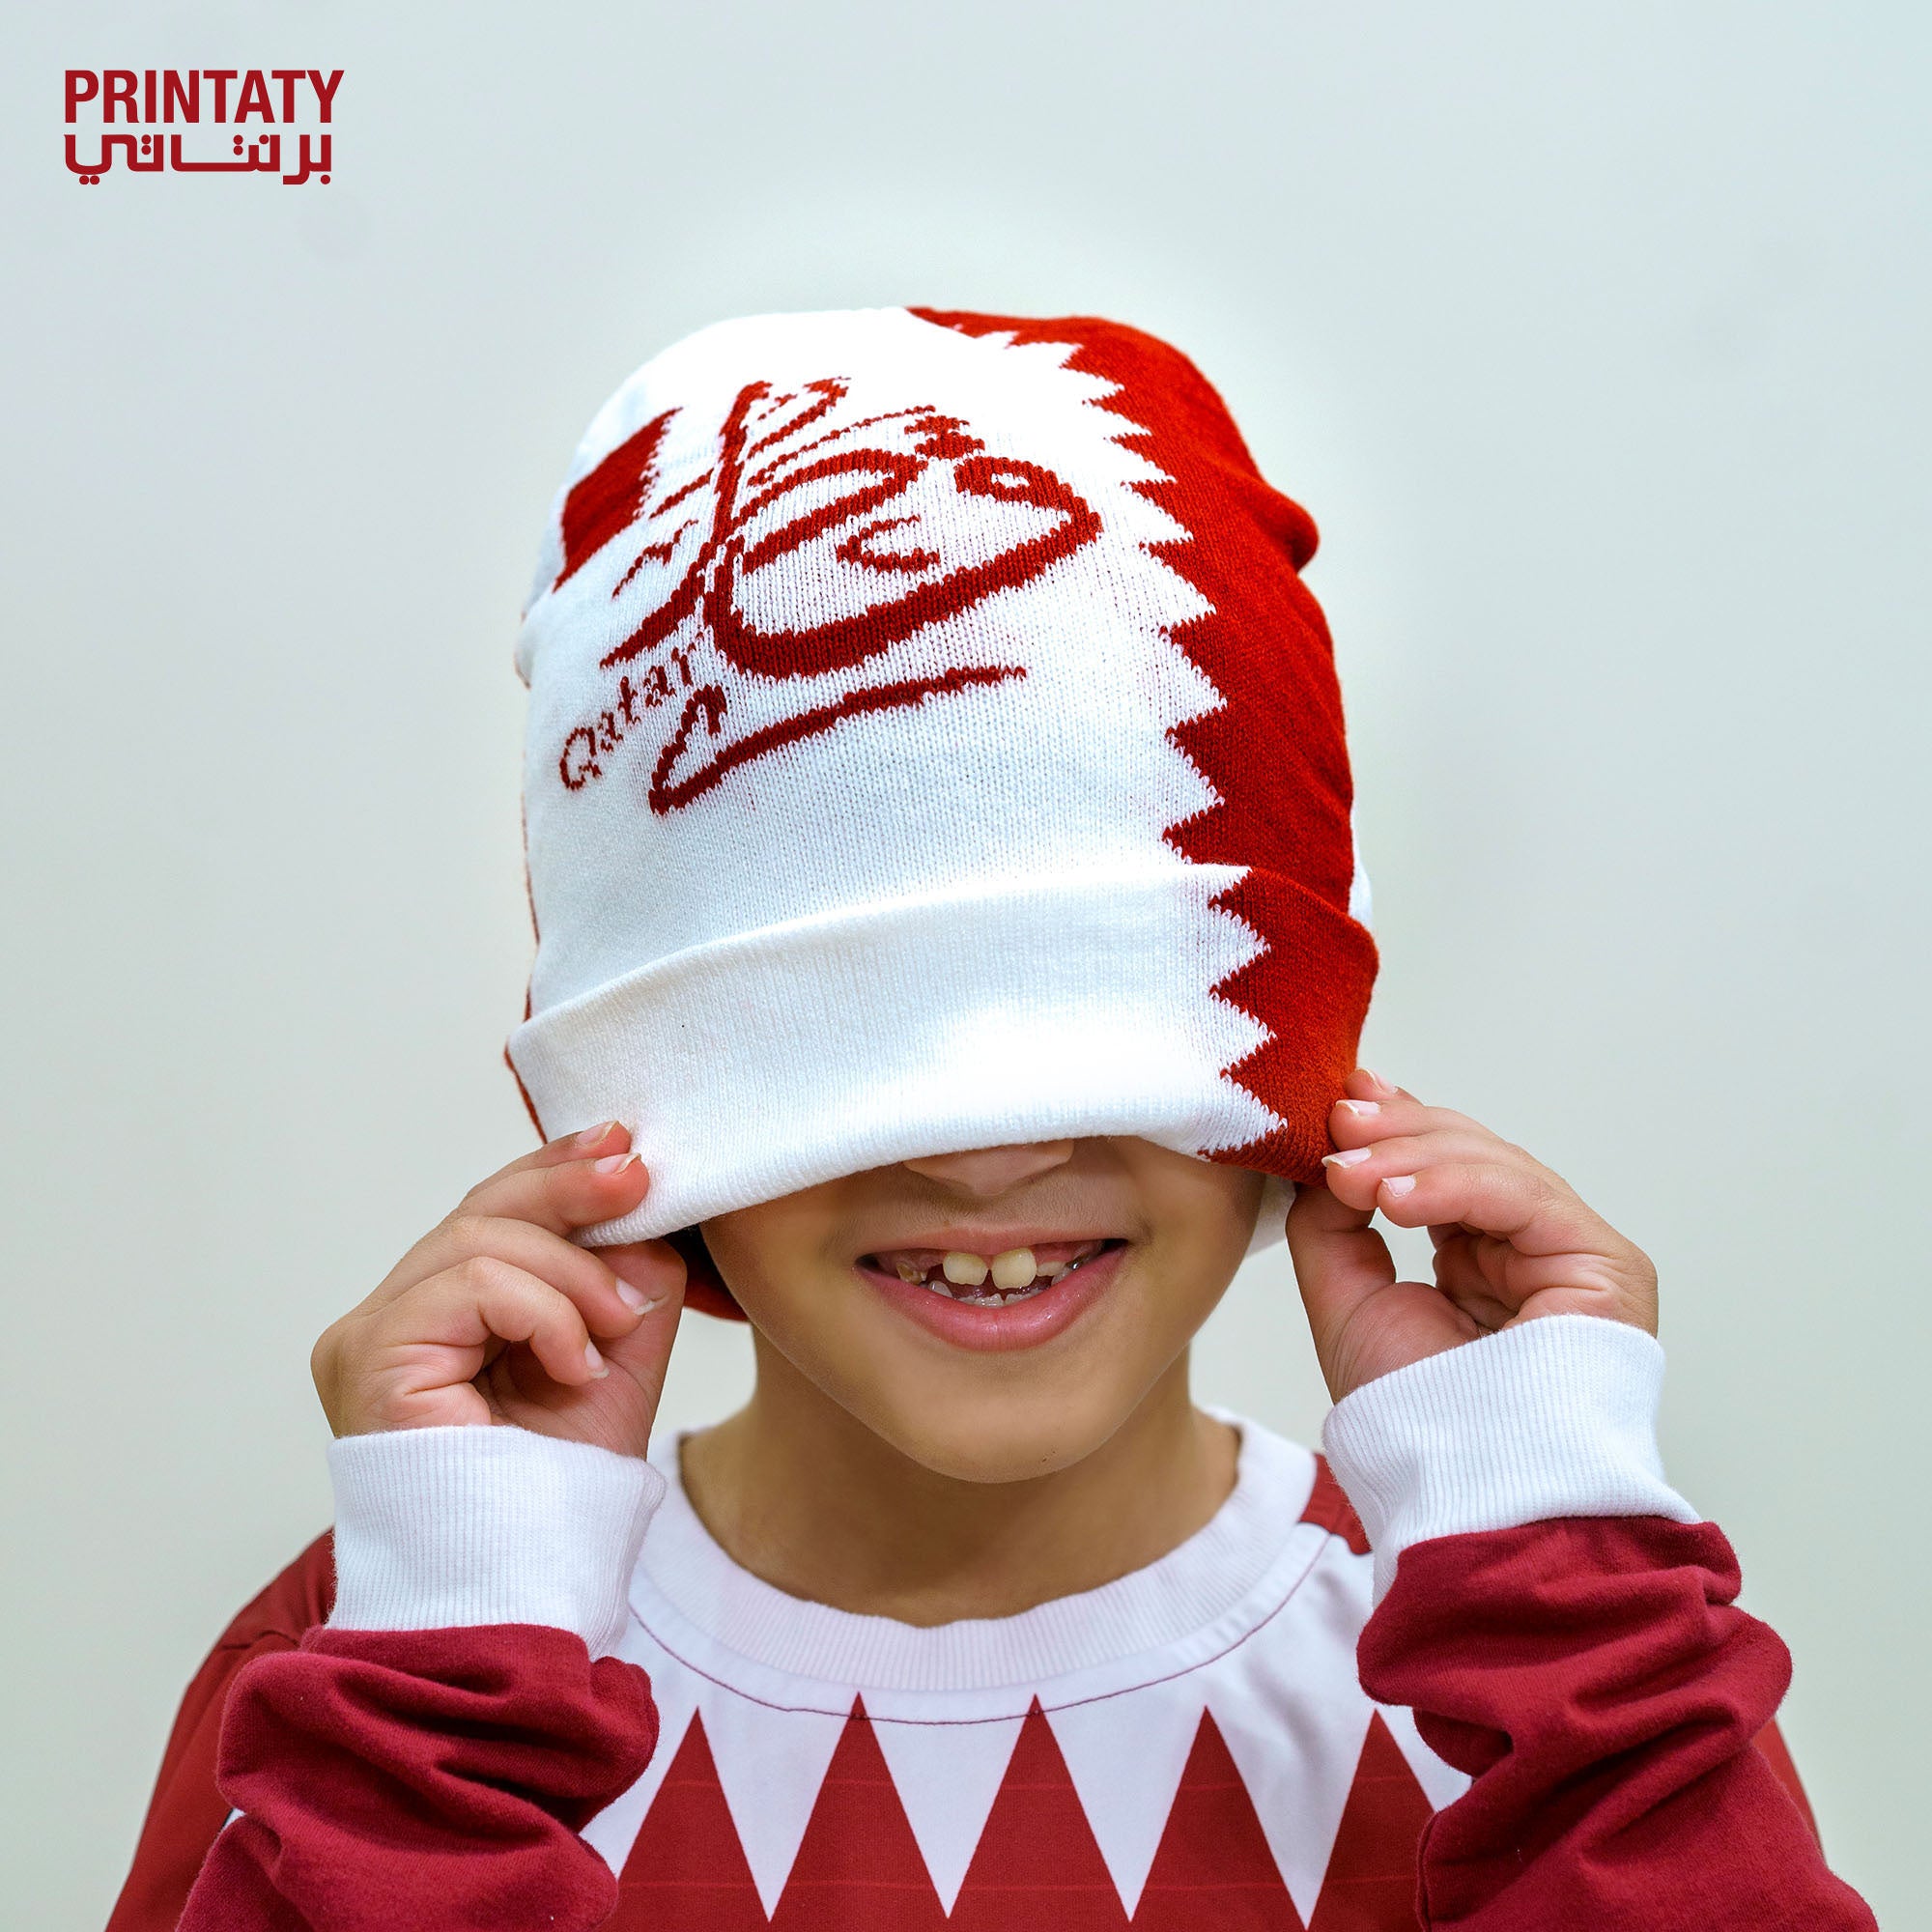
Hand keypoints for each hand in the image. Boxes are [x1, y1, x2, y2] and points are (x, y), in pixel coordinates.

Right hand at [311, 1122, 685, 1454]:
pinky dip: (544, 1313)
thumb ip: (624, 1281)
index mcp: (437, 1314)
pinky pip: (474, 1284)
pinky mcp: (370, 1355)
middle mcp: (389, 1317)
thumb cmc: (556, 1487)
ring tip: (616, 1328)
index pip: (492, 1214)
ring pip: (482, 1238)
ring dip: (574, 1277)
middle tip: (639, 1178)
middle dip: (570, 1188)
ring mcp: (369, 1334)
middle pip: (481, 1209)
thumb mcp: (615, 1359)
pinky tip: (576, 1364)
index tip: (623, 1147)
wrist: (522, 1581)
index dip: (555, 1170)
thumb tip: (640, 1210)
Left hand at [1286, 1069, 1656, 1402]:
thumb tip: (1327, 1156)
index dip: (1396, 1125)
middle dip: (1397, 1131)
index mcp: (1481, 1260)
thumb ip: (1332, 1225)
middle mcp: (1531, 1251)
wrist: (1466, 1490)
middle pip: (1469, 1156)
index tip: (1342, 1096)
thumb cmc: (1414, 1417)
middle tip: (1336, 1120)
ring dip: (1412, 1155)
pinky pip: (1524, 1196)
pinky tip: (1394, 1195)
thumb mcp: (1348, 1301)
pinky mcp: (1606, 1263)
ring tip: (1348, 1168)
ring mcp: (1573, 1254)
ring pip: (1494, 1166)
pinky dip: (1453, 1185)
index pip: (1443, 1168)